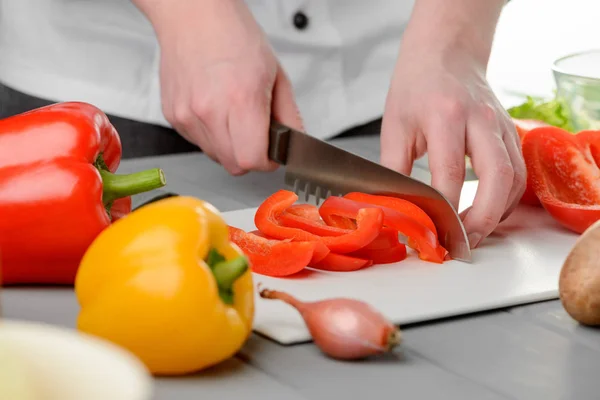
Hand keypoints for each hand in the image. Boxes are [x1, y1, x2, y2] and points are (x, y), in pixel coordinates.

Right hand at [137, 0, 303, 174]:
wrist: (193, 16)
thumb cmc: (233, 36)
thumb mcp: (276, 74)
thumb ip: (289, 116)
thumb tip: (294, 143)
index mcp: (241, 99)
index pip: (252, 160)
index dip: (267, 162)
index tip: (271, 154)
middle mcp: (210, 111)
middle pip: (234, 165)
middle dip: (250, 157)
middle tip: (256, 136)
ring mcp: (187, 115)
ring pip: (215, 156)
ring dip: (230, 146)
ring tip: (233, 115)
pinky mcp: (173, 116)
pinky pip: (198, 142)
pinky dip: (211, 135)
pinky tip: (215, 109)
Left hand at [380, 46, 525, 247]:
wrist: (446, 54)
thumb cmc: (416, 88)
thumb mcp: (395, 126)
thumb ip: (394, 169)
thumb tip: (394, 208)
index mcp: (445, 116)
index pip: (449, 175)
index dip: (443, 210)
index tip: (432, 232)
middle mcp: (480, 120)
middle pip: (497, 178)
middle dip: (482, 219)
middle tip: (463, 244)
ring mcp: (500, 125)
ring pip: (515, 179)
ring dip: (498, 213)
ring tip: (473, 234)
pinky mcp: (510, 132)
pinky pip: (518, 172)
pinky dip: (507, 199)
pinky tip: (487, 212)